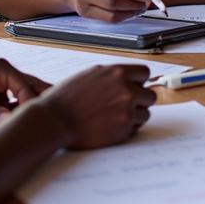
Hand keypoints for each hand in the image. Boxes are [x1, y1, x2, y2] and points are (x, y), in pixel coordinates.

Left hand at [0, 59, 49, 122]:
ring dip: (28, 111)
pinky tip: (20, 127)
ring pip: (24, 97)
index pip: (26, 88)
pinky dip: (16, 113)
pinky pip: (12, 102)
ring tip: (39, 129)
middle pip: (31, 88)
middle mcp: (4, 71)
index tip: (38, 126)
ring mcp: (1, 81)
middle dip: (40, 105)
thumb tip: (8, 123)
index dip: (33, 107)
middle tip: (54, 123)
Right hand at [39, 64, 155, 148]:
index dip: (138, 81)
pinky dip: (126, 129)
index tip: (133, 87)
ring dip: (134, 116)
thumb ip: (113, 76)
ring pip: (145, 114)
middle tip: (124, 105)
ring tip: (114, 117)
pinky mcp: (123, 130)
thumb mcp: (91, 75)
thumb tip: (131, 79)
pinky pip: (135, 129)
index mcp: (117, 73)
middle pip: (150, 96)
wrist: (54, 120)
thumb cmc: (67, 98)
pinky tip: (110, 126)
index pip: (144, 73)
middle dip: (139, 101)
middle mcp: (125, 91)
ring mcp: (126, 112)